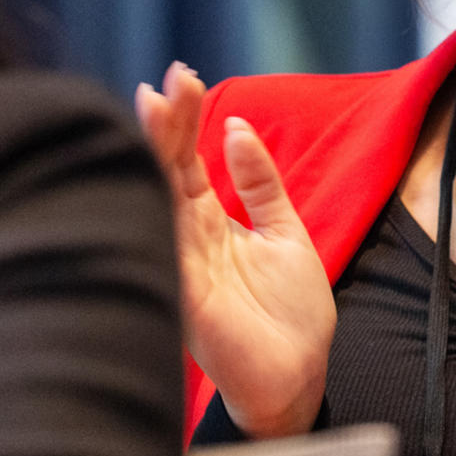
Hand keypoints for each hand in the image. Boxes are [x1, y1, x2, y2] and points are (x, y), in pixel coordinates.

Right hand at [137, 63, 334, 437]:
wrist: (298, 380)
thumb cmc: (291, 315)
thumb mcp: (285, 232)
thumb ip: (260, 183)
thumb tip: (236, 128)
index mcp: (210, 224)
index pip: (186, 160)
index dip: (184, 118)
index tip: (184, 76)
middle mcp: (188, 240)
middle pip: (166, 170)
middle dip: (166, 123)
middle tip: (170, 79)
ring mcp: (181, 265)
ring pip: (158, 197)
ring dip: (157, 150)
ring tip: (157, 102)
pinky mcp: (185, 295)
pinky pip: (164, 244)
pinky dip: (158, 206)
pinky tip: (157, 166)